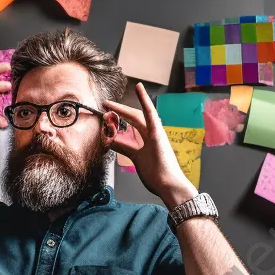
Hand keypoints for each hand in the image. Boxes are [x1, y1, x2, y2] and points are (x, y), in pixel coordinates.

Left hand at [103, 83, 198, 208]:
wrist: (169, 185)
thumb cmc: (156, 175)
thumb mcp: (135, 158)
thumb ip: (124, 148)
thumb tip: (110, 141)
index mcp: (148, 139)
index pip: (133, 125)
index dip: (120, 118)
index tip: (108, 113)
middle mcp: (152, 134)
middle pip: (133, 118)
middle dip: (118, 111)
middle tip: (105, 105)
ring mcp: (156, 133)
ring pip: (138, 116)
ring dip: (122, 109)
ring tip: (109, 104)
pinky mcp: (158, 135)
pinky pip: (150, 115)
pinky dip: (145, 101)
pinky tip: (139, 88)